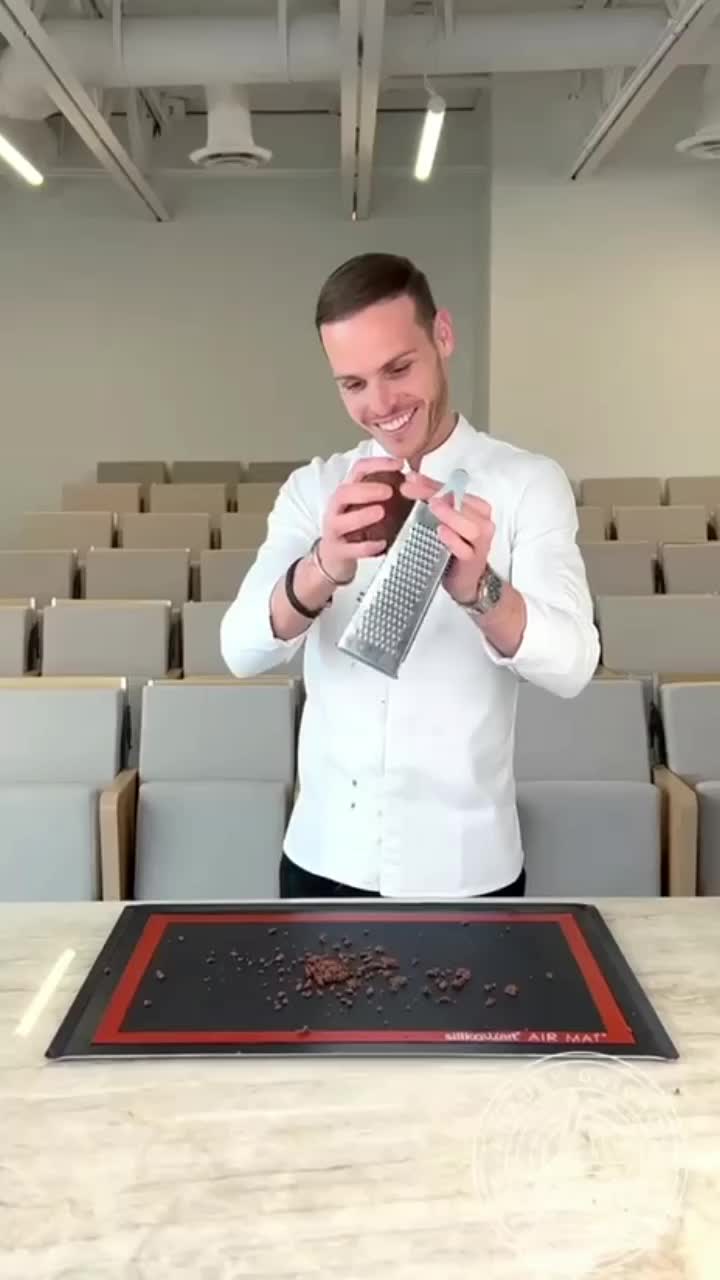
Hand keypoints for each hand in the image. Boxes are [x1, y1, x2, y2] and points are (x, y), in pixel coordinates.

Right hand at [319, 457, 403, 583]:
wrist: (334, 559)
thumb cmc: (354, 529)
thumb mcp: (366, 506)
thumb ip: (384, 494)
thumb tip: (413, 480)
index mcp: (348, 493)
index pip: (358, 470)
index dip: (377, 464)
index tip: (399, 464)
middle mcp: (337, 508)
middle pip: (344, 492)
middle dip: (366, 490)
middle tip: (389, 491)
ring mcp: (334, 530)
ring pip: (341, 521)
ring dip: (362, 515)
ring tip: (381, 512)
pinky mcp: (337, 551)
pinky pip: (349, 549)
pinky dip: (365, 547)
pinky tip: (381, 544)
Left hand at [400, 472, 494, 604]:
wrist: (465, 580)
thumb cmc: (454, 546)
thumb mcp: (441, 519)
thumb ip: (430, 499)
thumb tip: (410, 478)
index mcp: (476, 507)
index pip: (453, 489)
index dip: (430, 483)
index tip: (409, 478)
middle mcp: (482, 521)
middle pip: (461, 503)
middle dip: (435, 494)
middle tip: (412, 489)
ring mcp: (481, 542)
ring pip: (471, 526)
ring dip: (451, 515)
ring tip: (432, 505)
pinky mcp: (474, 561)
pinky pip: (466, 549)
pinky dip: (454, 540)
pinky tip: (441, 532)